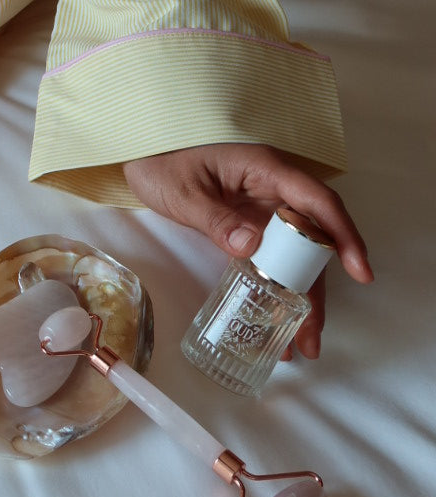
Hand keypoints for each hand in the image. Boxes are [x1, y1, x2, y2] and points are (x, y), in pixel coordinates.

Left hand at [122, 143, 373, 360]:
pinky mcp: (248, 223)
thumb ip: (216, 218)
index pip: (316, 201)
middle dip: (317, 288)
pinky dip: (277, 286)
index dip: (342, 234)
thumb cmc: (160, 159)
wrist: (138, 151)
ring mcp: (262, 207)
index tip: (359, 270)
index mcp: (266, 169)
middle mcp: (273, 188)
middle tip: (313, 336)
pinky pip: (273, 256)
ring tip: (300, 344)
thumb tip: (253, 247)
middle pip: (311, 237)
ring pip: (294, 253)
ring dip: (300, 295)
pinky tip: (277, 318)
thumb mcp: (183, 191)